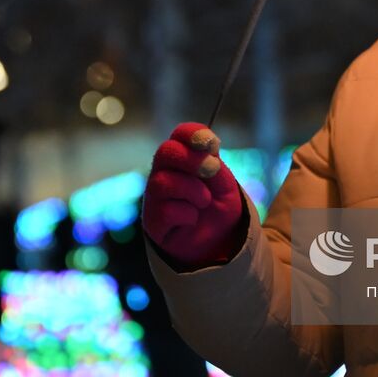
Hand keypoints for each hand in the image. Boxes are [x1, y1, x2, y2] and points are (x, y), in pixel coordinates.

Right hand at [142, 123, 245, 265]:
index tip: (210, 142)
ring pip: (163, 181)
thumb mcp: (224, 184)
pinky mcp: (153, 221)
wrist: (219, 243)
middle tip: (212, 170)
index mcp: (184, 158)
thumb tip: (206, 145)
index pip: (179, 135)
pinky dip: (187, 214)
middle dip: (192, 159)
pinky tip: (192, 220)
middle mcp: (164, 172)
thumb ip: (213, 164)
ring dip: (192, 190)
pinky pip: (166, 210)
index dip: (192, 133)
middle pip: (165, 152)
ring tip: (205, 202)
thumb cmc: (219, 208)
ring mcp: (156, 196)